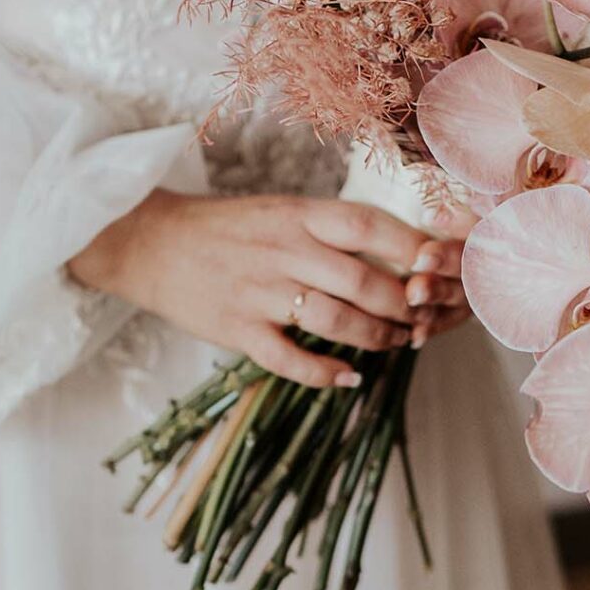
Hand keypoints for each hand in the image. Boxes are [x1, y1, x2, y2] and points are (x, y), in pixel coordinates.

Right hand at [70, 190, 471, 389]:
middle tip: (423, 318)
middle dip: (404, 305)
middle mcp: (283, 251)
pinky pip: (292, 359)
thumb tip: (397, 252)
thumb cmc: (227, 230)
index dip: (411, 246)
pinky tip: (350, 378)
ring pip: (337, 321)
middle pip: (364, 280)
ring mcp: (260, 292)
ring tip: (396, 345)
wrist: (150, 244)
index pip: (369, 224)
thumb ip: (330, 231)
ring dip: (377, 339)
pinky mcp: (238, 330)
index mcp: (297, 215)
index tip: (439, 265)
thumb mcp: (280, 211)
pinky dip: (326, 373)